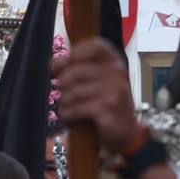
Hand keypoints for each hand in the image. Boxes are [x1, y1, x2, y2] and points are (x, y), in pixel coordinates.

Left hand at [50, 37, 138, 154]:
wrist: (125, 133)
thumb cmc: (106, 103)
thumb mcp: (95, 82)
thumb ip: (77, 68)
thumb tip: (54, 63)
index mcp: (115, 62)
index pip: (96, 46)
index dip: (74, 53)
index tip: (60, 66)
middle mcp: (117, 73)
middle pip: (76, 71)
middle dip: (63, 84)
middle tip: (62, 93)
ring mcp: (114, 91)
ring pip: (74, 91)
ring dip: (65, 102)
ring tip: (68, 107)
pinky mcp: (109, 109)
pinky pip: (77, 108)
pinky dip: (68, 114)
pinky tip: (70, 117)